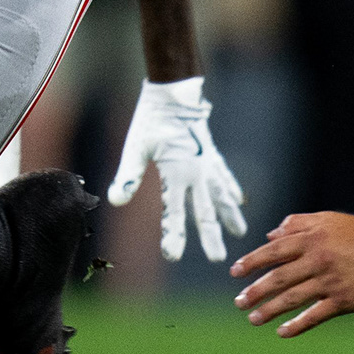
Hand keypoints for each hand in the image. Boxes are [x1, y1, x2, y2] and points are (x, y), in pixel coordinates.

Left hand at [109, 75, 249, 262]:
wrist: (175, 94)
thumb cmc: (151, 120)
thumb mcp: (135, 147)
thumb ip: (127, 176)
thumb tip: (114, 201)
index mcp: (176, 173)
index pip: (174, 212)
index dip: (173, 235)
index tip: (173, 256)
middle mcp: (196, 172)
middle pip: (205, 210)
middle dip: (211, 236)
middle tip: (219, 259)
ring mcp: (207, 164)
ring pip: (221, 196)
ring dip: (229, 216)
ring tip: (239, 233)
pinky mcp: (211, 154)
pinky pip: (225, 177)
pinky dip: (232, 190)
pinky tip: (238, 200)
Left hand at [231, 212, 353, 335]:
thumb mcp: (329, 219)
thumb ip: (298, 223)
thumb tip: (270, 235)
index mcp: (312, 238)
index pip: (274, 251)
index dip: (252, 262)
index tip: (235, 272)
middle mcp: (318, 260)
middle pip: (279, 278)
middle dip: (255, 291)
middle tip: (239, 303)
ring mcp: (331, 282)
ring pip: (293, 298)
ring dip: (270, 310)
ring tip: (253, 318)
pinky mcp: (344, 300)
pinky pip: (315, 315)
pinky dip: (297, 325)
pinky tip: (282, 332)